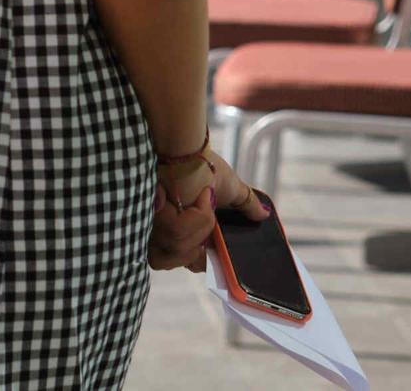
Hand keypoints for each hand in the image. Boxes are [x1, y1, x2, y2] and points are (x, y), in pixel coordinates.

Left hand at [149, 146, 265, 271]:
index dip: (198, 260)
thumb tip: (264, 214)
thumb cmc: (203, 164)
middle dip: (195, 244)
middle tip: (200, 215)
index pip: (186, 262)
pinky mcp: (146, 217)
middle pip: (177, 260)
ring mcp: (151, 225)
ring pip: (180, 249)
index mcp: (182, 230)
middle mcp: (161, 231)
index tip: (207, 245)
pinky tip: (189, 196)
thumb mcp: (230, 187)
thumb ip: (245, 204)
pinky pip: (178, 233)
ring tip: (197, 199)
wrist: (186, 148)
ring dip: (197, 225)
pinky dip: (193, 216)